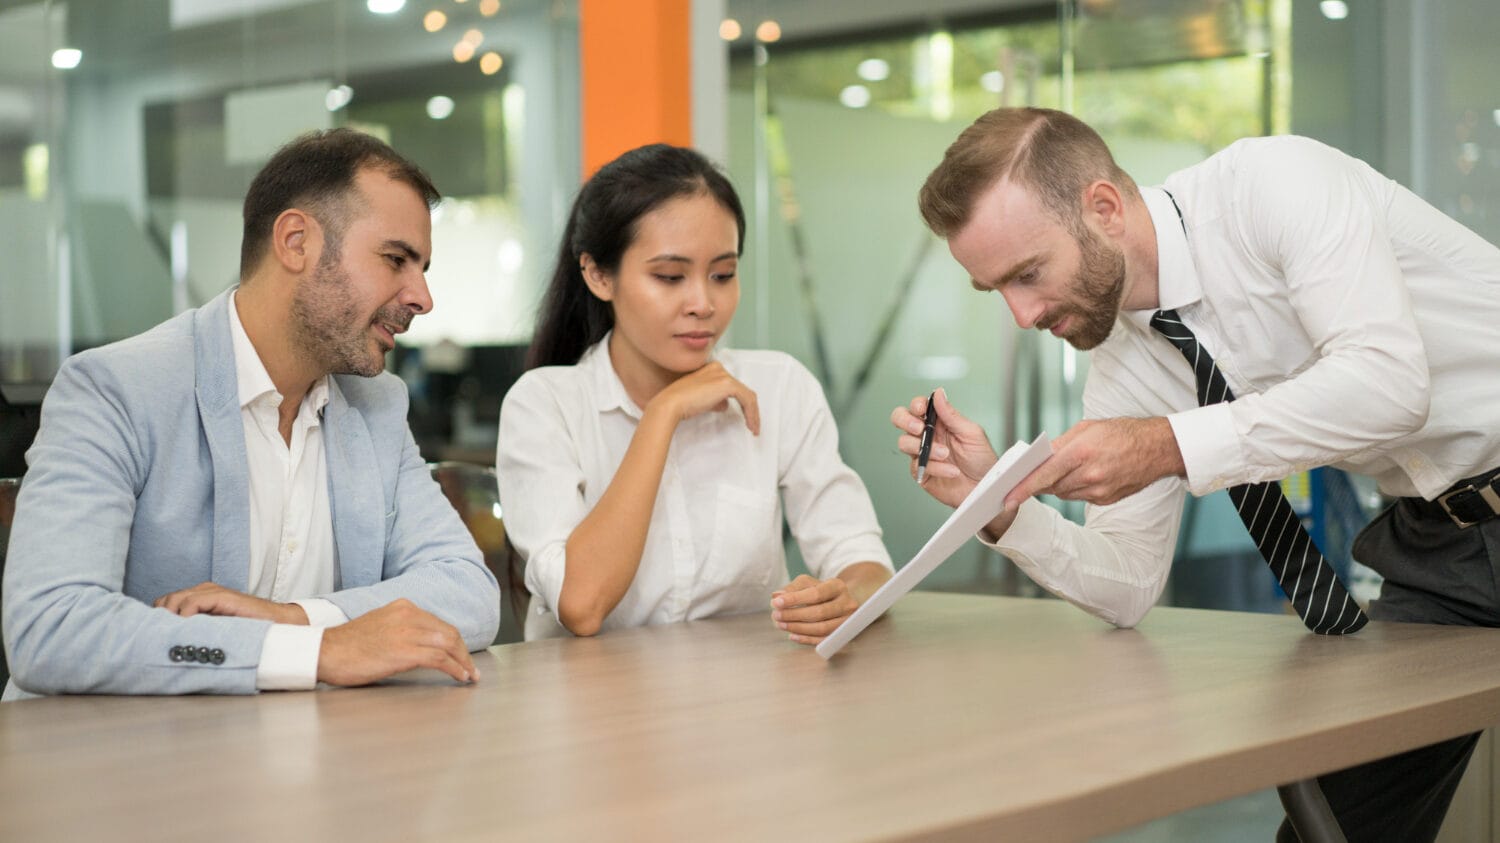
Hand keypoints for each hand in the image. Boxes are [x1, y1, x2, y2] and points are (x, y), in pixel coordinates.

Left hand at [154, 582, 307, 624]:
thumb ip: (196, 629)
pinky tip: (187, 629)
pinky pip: (192, 602)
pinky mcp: (221, 596)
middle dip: (160, 619)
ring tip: (172, 636)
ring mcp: (212, 591)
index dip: (158, 619)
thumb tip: (170, 642)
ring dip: (169, 618)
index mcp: (199, 597)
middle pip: (165, 600)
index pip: (166, 603)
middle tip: (162, 639)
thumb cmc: (248, 630)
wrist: (278, 624)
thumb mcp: (215, 630)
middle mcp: (202, 591)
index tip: (155, 637)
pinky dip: (184, 616)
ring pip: (174, 599)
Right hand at [316, 599, 477, 686]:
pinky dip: (454, 668)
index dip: (455, 642)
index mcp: (403, 607)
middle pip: (449, 633)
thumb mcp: (380, 626)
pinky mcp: (404, 651)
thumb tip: (423, 645)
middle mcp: (409, 615)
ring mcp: (407, 632)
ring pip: (448, 644)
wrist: (325, 651)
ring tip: (469, 676)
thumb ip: (402, 629)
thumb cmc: (348, 645)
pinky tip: (459, 677)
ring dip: (463, 662)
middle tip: (471, 669)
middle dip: (464, 652)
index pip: (439, 624)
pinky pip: (439, 659)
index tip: (462, 655)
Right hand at [648, 361, 760, 433]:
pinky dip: (752, 413)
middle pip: (741, 390)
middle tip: (752, 424)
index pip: (732, 386)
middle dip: (749, 409)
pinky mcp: (727, 384)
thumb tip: (724, 405)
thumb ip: (714, 399)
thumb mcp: (701, 399)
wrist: (670, 404)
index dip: (740, 403)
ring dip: (753, 413)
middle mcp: (718, 369)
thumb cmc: (681, 404)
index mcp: (711, 369)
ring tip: (753, 428)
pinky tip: (751, 425)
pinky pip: (747, 399)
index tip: (744, 418)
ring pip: (747, 395)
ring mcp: (723, 375)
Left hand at [770, 574, 860, 644]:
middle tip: (775, 615)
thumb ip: (792, 588)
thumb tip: (776, 596)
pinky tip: (792, 636)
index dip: (795, 599)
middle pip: (819, 613)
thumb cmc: (820, 591)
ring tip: (781, 625)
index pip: (816, 594)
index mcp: (837, 586)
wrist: (840, 601)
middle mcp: (847, 603)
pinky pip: (824, 640)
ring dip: (798, 628)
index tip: (776, 602)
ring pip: (822, 628)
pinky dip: (806, 639)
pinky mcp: (843, 635)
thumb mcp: (807, 584)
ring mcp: (847, 621)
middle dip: (794, 615)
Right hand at [891, 388, 997, 507]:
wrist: (984, 488)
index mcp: (940, 422)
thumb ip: (952, 414)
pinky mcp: (921, 471)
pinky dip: (935, 467)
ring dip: (926, 448)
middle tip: (919, 428)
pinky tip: (951, 470)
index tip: (922, 408)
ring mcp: (922, 453)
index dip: (916, 404)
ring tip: (945, 455)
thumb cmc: (982, 461)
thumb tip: (938, 393)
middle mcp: (928, 436)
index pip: (919, 406)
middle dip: (905, 421)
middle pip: (901, 420)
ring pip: (904, 443)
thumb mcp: (971, 433)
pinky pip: (918, 465)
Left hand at [1005, 417, 1184, 508]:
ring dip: (1060, 484)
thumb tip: (1039, 459)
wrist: (1157, 448)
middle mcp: (1090, 475)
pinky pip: (1080, 497)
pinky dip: (1077, 488)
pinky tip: (1087, 474)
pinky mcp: (1106, 499)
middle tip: (1040, 471)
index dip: (1023, 488)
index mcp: (1081, 452)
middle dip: (1043, 480)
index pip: (1044, 475)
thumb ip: (1060, 444)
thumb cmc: (1121, 432)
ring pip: (1064, 493)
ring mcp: (1099, 490)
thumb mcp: (1086, 428)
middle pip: (1051, 486)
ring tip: (1072, 467)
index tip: (1008, 498)